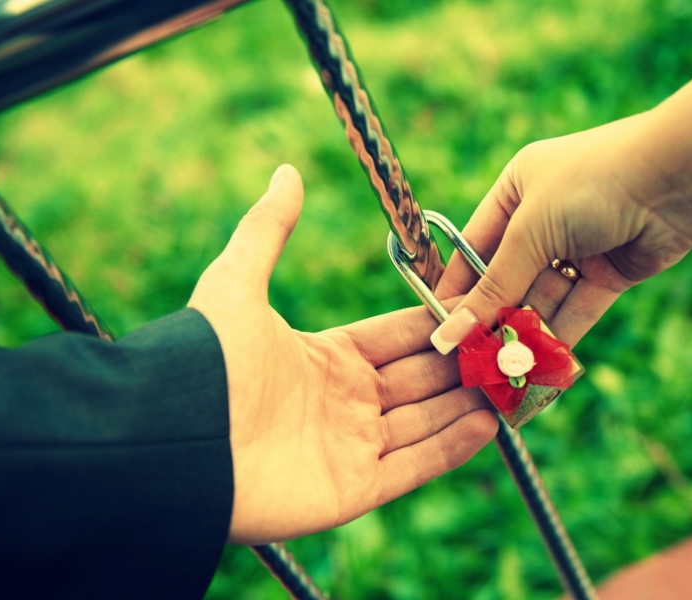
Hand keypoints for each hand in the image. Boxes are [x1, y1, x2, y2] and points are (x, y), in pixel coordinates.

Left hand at [188, 165, 497, 544]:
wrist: (173, 442)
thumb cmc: (205, 362)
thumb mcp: (236, 283)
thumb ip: (268, 229)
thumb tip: (287, 170)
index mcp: (326, 358)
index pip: (399, 338)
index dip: (439, 324)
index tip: (483, 306)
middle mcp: (344, 403)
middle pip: (422, 379)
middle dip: (467, 362)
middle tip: (516, 344)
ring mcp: (349, 448)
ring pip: (427, 421)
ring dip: (471, 402)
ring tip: (518, 382)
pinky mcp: (351, 489)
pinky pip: (413, 466)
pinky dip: (453, 447)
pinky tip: (493, 423)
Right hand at [431, 114, 691, 350]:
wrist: (678, 179)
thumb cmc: (593, 183)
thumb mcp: (531, 232)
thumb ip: (493, 287)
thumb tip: (449, 333)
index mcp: (516, 190)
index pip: (474, 249)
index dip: (458, 291)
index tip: (439, 333)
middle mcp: (544, 218)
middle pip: (509, 280)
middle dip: (493, 321)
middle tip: (471, 364)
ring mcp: (578, 247)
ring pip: (543, 300)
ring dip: (525, 336)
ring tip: (504, 375)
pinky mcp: (609, 273)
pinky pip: (575, 310)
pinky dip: (559, 339)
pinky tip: (539, 368)